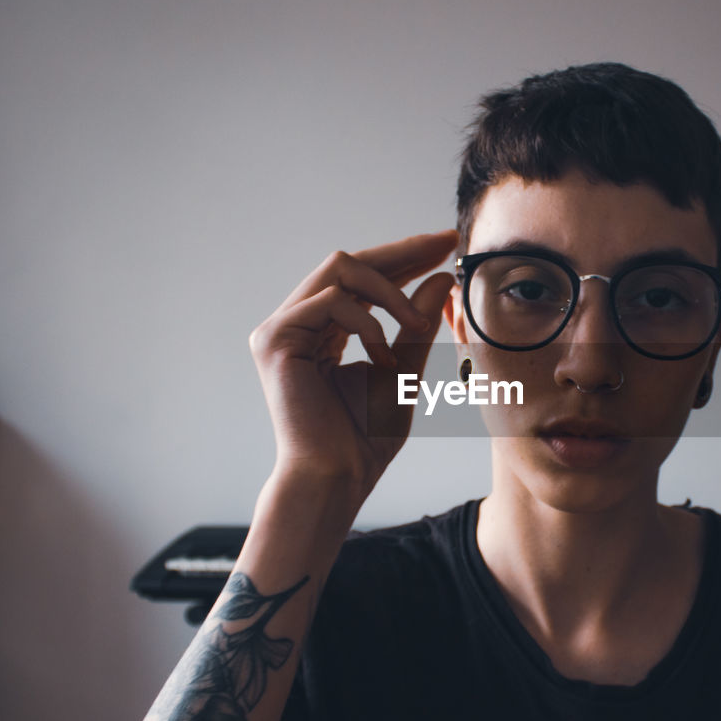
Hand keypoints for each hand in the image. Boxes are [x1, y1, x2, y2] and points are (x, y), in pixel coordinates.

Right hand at [248, 230, 457, 501]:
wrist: (338, 476)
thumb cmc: (365, 437)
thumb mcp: (404, 371)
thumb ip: (416, 325)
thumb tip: (441, 278)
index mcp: (321, 329)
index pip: (362, 278)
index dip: (404, 257)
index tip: (445, 245)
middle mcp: (297, 322)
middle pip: (349, 261)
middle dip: (402, 252)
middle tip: (445, 245)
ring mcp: (281, 328)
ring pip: (340, 269)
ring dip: (390, 292)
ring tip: (417, 328)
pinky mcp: (275, 339)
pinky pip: (330, 300)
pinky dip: (367, 323)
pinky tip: (383, 357)